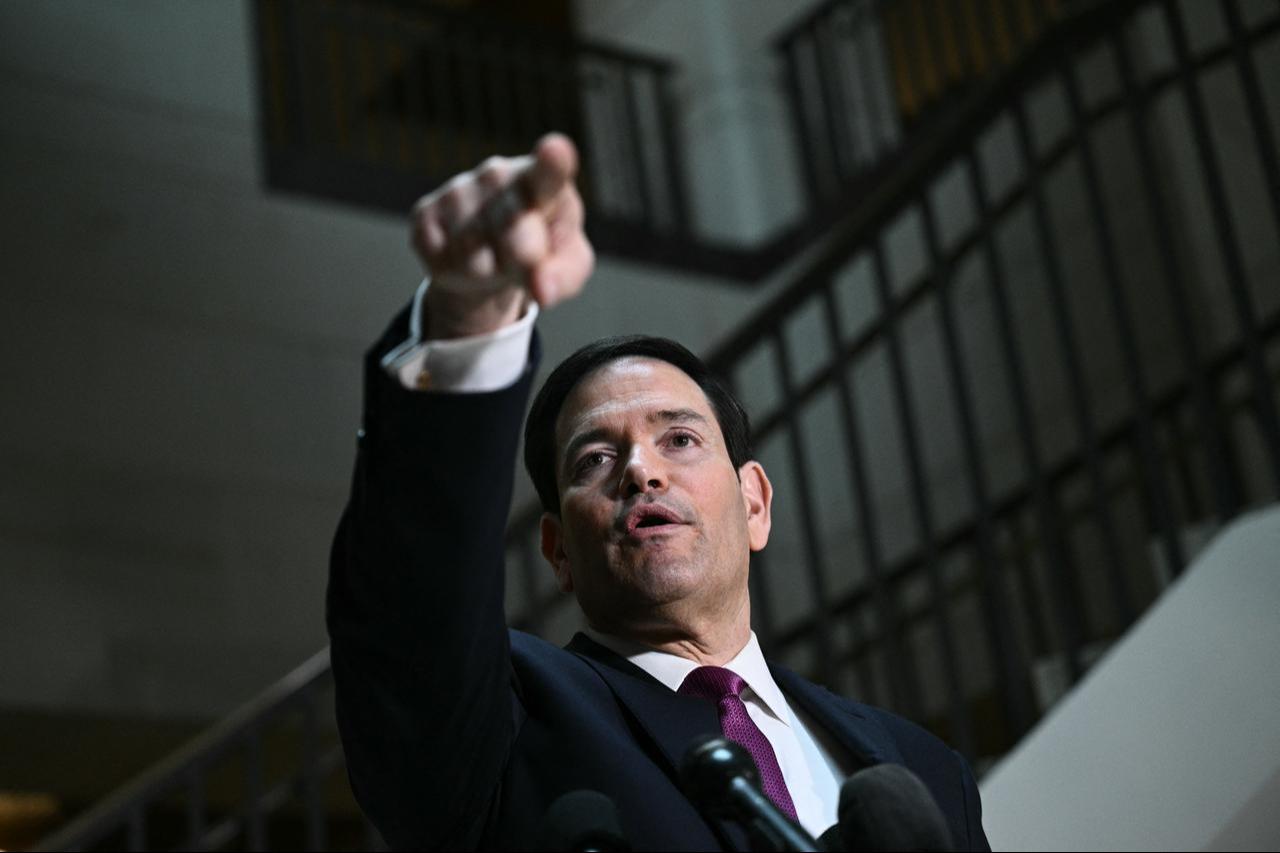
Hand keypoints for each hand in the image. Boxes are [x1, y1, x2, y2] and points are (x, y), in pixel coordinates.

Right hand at [410, 133, 593, 338]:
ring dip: (488, 272)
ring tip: (494, 257)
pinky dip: (456, 275)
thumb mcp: (566, 266)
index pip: (549, 170)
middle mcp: (498, 175)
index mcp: (544, 181)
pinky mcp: (424, 213)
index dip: (553, 161)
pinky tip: (463, 256)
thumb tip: (543, 290)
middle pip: (515, 239)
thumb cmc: (541, 251)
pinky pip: (442, 263)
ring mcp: (458, 190)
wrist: (492, 254)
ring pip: (475, 259)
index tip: (555, 150)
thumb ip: (564, 276)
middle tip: (524, 258)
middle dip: (522, 262)